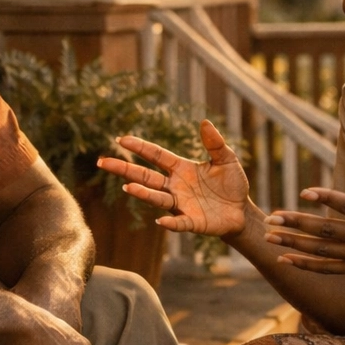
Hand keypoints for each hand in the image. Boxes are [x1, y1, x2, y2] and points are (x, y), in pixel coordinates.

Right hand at [96, 120, 248, 236]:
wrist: (241, 211)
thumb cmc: (231, 184)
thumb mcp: (226, 159)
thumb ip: (215, 143)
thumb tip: (205, 122)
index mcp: (181, 168)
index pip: (156, 156)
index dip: (140, 147)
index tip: (121, 139)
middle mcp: (175, 186)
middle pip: (145, 176)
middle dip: (124, 169)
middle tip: (102, 162)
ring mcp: (181, 205)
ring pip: (157, 198)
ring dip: (143, 193)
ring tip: (128, 187)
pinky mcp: (192, 222)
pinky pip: (179, 222)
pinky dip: (170, 222)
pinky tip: (161, 220)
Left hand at [265, 138, 344, 278]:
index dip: (327, 199)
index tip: (304, 192)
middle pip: (327, 231)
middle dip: (297, 224)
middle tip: (271, 218)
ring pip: (322, 252)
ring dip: (294, 244)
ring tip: (269, 237)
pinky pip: (328, 269)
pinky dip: (306, 265)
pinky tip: (284, 259)